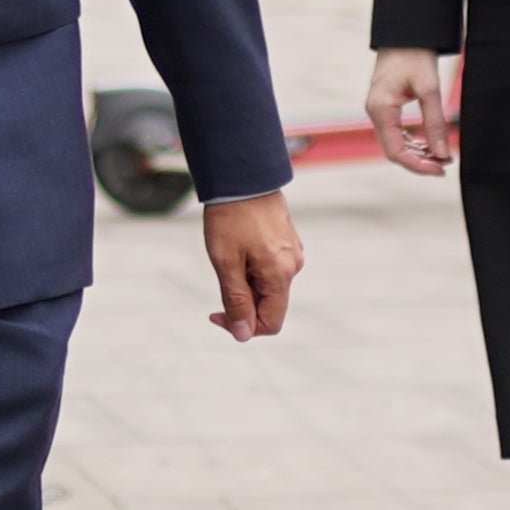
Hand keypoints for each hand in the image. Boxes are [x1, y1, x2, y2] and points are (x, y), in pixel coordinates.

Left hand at [203, 192, 302, 339]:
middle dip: (242, 301)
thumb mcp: (226, 262)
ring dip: (245, 282)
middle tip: (219, 276)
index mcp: (281, 274)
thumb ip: (236, 301)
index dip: (243, 327)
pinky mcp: (287, 241)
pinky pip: (270, 267)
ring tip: (229, 253)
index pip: (270, 323)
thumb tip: (243, 334)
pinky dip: (251, 267)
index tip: (216, 312)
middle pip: (269, 305)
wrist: (242, 175)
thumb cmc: (231, 216)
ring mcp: (292, 252)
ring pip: (267, 286)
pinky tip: (238, 245)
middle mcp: (293, 266)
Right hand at [366, 49, 452, 174]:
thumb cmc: (414, 55)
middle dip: (420, 161)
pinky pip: (397, 132)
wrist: (405, 31)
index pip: (395, 152)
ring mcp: (379, 110)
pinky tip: (431, 143)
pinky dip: (414, 141)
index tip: (442, 168)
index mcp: (380, 110)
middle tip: (446, 163)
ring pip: (396, 143)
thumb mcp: (429, 89)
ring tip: (442, 155)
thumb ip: (435, 123)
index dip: (418, 165)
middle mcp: (375, 113)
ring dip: (418, 152)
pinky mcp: (386, 106)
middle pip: (394, 151)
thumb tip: (443, 153)